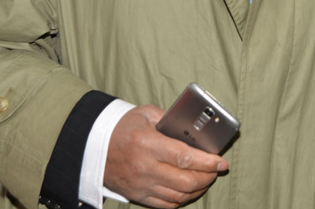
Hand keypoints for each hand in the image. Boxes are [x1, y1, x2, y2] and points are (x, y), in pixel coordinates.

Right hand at [104, 104, 227, 208]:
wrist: (93, 146)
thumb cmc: (122, 127)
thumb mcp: (146, 114)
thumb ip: (171, 120)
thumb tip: (194, 131)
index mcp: (148, 144)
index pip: (185, 158)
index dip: (207, 162)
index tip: (221, 162)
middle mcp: (145, 168)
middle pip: (186, 181)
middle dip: (207, 177)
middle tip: (216, 170)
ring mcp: (141, 185)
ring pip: (179, 195)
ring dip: (197, 189)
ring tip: (206, 178)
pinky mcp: (137, 195)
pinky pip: (166, 204)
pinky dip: (182, 199)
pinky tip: (189, 190)